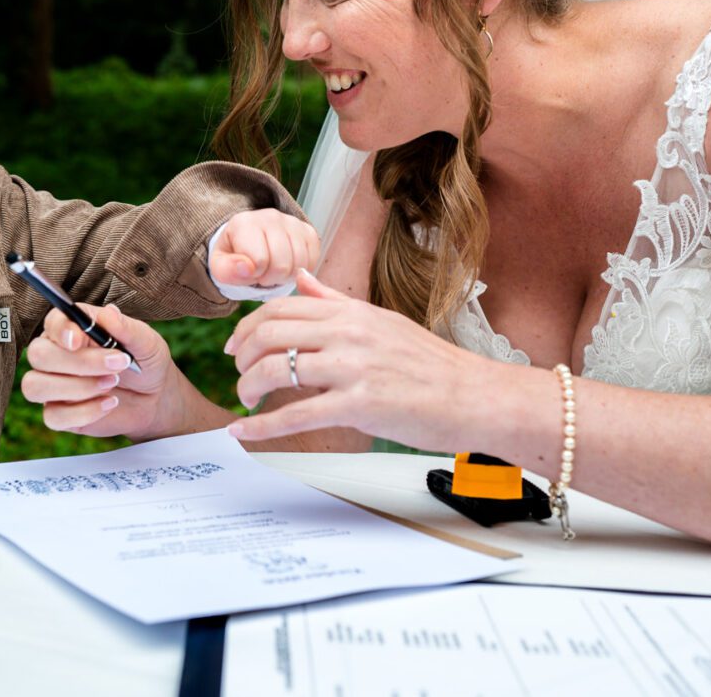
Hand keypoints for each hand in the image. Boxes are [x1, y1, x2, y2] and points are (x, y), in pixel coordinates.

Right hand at [21, 303, 186, 438]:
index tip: (78, 340)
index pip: (52, 322)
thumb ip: (127, 328)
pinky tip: (109, 403)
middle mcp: (56, 354)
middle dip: (78, 362)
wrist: (155, 398)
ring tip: (112, 383)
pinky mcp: (59, 413)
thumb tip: (108, 313)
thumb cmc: (145, 362)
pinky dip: (84, 412)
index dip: (60, 330)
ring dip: (76, 388)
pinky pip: (53, 416)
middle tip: (117, 363)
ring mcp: (53, 385)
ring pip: (36, 386)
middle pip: (38, 354)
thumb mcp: (146, 342)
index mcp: (73, 329)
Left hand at [209, 208, 319, 287]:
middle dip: (271, 278)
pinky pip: (313, 260)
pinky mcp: (308, 231)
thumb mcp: (221, 267)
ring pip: (299, 264)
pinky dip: (301, 271)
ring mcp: (292, 222)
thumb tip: (247, 268)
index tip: (248, 271)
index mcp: (244, 223)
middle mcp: (270, 216)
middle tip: (262, 274)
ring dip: (286, 276)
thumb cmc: (234, 257)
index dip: (254, 275)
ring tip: (273, 270)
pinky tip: (287, 266)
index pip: (259, 261)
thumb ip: (228, 270)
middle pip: (282, 265)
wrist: (249, 243)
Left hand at [224, 270, 480, 450]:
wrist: (474, 396)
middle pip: (271, 334)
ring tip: (246, 400)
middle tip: (238, 373)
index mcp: (352, 314)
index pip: (282, 308)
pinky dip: (262, 425)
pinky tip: (245, 432)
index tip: (236, 346)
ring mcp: (353, 369)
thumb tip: (300, 277)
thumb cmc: (431, 365)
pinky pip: (296, 414)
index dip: (248, 326)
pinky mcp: (359, 405)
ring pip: (278, 370)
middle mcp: (349, 334)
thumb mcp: (380, 322)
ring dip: (249, 387)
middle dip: (242, 356)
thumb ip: (335, 302)